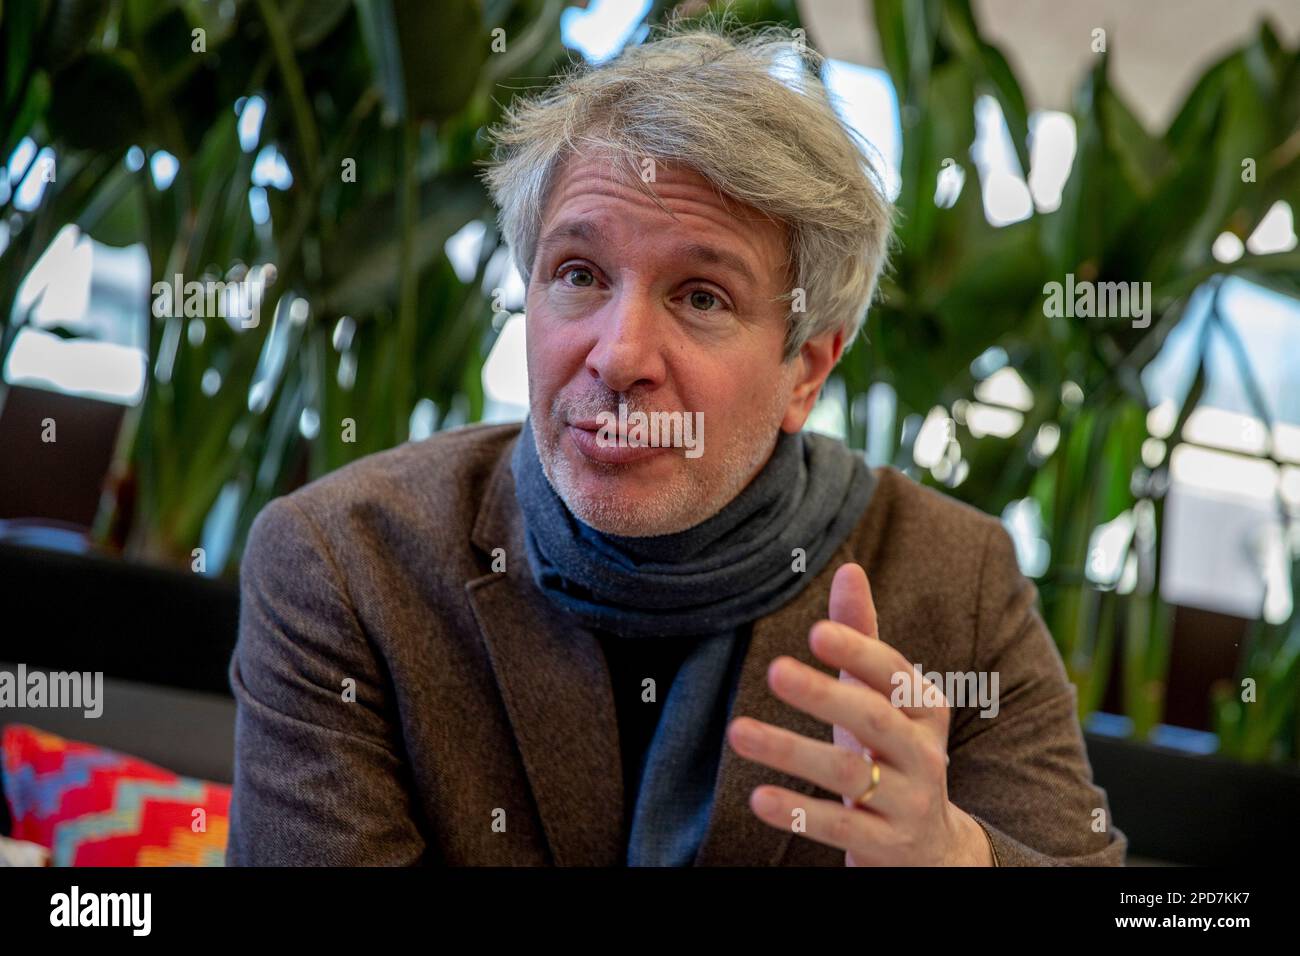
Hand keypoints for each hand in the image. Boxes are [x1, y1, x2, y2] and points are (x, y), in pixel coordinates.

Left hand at [725, 562, 992, 865]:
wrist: (931, 848)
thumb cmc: (891, 754)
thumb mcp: (880, 699)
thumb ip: (863, 638)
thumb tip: (849, 569)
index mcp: (925, 709)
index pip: (894, 674)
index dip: (859, 651)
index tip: (817, 631)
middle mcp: (924, 753)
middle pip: (873, 718)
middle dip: (824, 694)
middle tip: (774, 670)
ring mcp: (908, 802)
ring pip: (849, 773)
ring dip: (790, 751)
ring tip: (737, 730)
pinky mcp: (886, 846)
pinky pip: (840, 828)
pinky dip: (799, 812)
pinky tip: (758, 796)